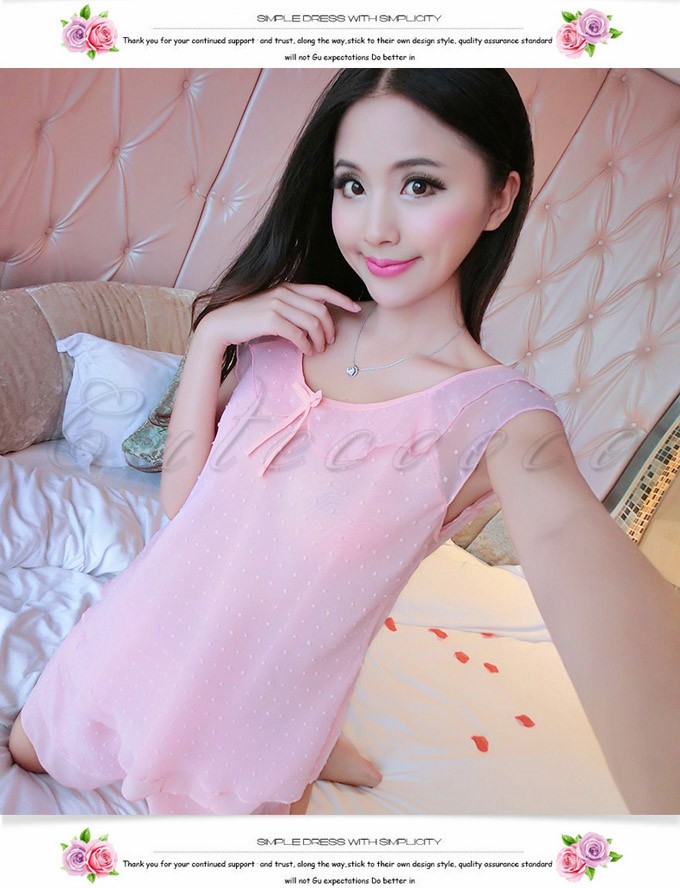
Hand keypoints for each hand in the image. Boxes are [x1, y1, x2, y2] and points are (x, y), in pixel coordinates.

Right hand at [199, 284, 361, 353]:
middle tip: (329, 342)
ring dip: (319, 340)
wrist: (223, 323)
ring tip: (318, 349)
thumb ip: (294, 307)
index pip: (322, 291)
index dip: (342, 299)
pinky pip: (298, 334)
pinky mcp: (270, 319)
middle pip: (320, 311)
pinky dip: (306, 345)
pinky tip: (307, 351)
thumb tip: (317, 318)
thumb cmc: (251, 319)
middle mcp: (285, 293)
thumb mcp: (275, 307)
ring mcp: (277, 305)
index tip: (355, 309)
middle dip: (330, 329)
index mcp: (289, 287)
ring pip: (312, 323)